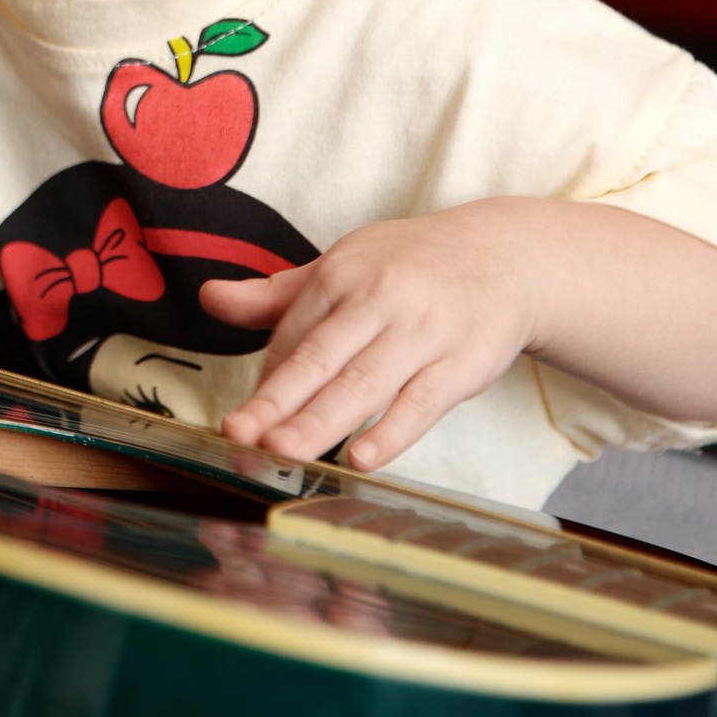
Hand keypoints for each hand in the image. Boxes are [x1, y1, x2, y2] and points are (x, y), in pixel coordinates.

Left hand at [200, 200, 540, 472]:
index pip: (292, 335)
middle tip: (239, 435)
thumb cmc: (410, 268)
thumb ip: (276, 296)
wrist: (507, 258)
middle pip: (321, 359)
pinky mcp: (465, 362)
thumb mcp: (343, 267)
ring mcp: (424, 331)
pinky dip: (392, 432)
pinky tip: (361, 458)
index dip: (266, 381)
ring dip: (322, 421)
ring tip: (282, 452)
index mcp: (342, 274)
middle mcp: (380, 298)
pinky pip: (423, 402)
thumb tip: (210, 298)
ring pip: (366, 383)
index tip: (238, 420)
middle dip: (278, 401)